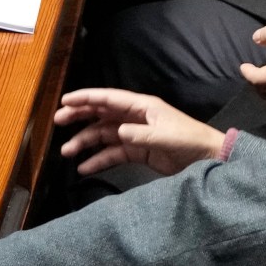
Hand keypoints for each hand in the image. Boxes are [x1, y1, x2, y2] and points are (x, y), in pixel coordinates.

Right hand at [54, 87, 226, 175]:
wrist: (206, 158)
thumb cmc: (190, 140)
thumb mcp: (165, 136)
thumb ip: (140, 134)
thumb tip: (117, 132)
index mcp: (142, 106)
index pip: (109, 99)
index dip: (87, 98)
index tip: (65, 101)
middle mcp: (135, 117)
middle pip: (102, 114)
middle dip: (80, 117)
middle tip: (58, 121)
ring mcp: (135, 134)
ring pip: (104, 135)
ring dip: (85, 142)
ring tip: (67, 152)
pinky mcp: (138, 151)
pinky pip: (113, 153)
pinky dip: (99, 160)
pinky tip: (85, 167)